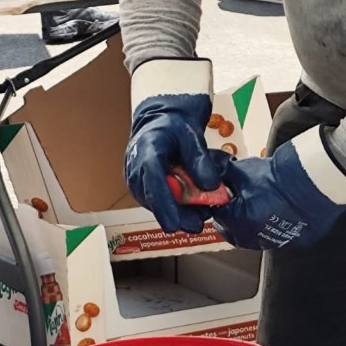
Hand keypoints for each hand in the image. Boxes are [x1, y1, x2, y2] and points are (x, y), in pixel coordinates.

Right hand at [124, 59, 226, 233]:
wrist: (161, 121)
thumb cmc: (173, 125)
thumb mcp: (191, 134)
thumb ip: (200, 159)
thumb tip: (210, 186)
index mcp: (146, 151)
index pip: (152, 182)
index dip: (163, 205)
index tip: (173, 224)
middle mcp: (135, 168)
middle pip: (154, 199)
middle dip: (177, 215)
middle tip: (198, 223)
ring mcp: (137, 180)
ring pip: (156, 204)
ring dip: (178, 212)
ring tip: (201, 213)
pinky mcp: (143, 188)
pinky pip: (158, 202)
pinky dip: (175, 207)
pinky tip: (192, 207)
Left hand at [211, 126, 345, 249]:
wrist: (311, 182)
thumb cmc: (277, 178)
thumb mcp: (242, 171)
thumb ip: (223, 174)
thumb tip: (213, 171)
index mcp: (236, 223)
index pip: (217, 215)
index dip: (222, 202)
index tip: (227, 192)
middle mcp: (254, 239)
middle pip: (236, 230)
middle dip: (236, 215)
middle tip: (243, 198)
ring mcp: (276, 242)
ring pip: (258, 235)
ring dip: (256, 222)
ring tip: (266, 202)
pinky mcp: (297, 241)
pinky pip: (281, 234)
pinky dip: (279, 224)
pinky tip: (285, 208)